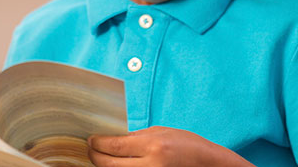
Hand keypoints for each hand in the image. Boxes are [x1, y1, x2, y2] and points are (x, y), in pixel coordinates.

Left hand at [87, 126, 254, 166]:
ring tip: (100, 157)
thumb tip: (112, 138)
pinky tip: (115, 165)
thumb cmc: (188, 145)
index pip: (114, 146)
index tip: (90, 139)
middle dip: (94, 156)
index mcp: (153, 146)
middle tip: (89, 149)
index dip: (97, 142)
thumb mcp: (162, 132)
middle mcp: (150, 165)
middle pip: (108, 165)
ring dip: (104, 166)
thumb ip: (136, 136)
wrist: (208, 165)